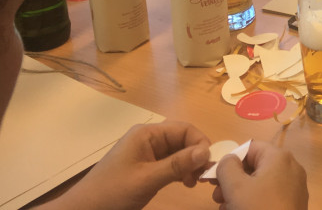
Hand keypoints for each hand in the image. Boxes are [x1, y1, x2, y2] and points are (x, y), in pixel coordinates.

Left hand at [53, 121, 210, 209]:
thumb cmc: (113, 192)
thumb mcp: (147, 179)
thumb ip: (177, 164)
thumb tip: (207, 151)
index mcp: (147, 134)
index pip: (184, 129)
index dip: (200, 143)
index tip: (208, 165)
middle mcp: (148, 138)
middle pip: (182, 139)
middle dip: (196, 155)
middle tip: (202, 177)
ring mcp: (145, 152)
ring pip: (177, 152)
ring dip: (189, 164)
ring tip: (193, 182)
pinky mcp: (144, 166)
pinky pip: (169, 162)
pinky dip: (179, 171)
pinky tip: (184, 183)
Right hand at [212, 141, 307, 209]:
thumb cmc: (258, 209)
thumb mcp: (235, 187)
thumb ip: (227, 166)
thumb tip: (229, 159)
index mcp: (279, 157)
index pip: (249, 148)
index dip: (228, 160)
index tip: (212, 177)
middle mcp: (290, 168)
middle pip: (254, 166)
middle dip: (232, 180)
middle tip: (216, 196)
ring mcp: (294, 187)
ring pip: (260, 184)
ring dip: (239, 194)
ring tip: (225, 208)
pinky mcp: (293, 204)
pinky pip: (269, 196)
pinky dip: (253, 202)